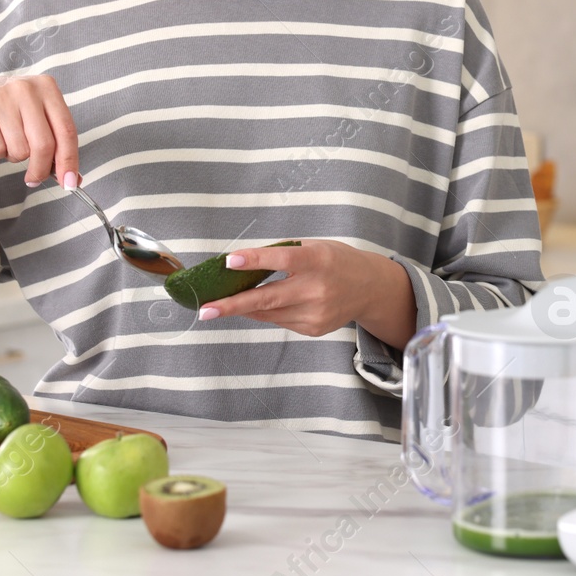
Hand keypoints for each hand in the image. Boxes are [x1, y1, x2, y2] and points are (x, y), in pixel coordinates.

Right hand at [0, 73, 81, 187]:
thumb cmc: (13, 111)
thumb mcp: (38, 117)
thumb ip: (58, 144)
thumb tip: (73, 179)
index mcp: (47, 87)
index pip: (66, 130)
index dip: (69, 161)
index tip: (70, 183)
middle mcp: (25, 89)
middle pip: (44, 144)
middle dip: (41, 170)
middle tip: (34, 180)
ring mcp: (0, 98)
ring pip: (20, 150)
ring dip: (16, 156)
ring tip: (9, 141)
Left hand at [201, 239, 416, 348]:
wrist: (370, 288)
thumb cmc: (336, 261)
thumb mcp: (314, 246)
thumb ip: (283, 255)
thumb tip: (242, 266)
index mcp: (317, 260)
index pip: (282, 259)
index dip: (255, 260)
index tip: (229, 261)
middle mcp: (317, 289)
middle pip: (267, 298)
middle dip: (231, 305)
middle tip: (205, 309)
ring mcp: (315, 313)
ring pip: (268, 312)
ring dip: (243, 307)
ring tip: (220, 304)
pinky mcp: (313, 328)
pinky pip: (279, 320)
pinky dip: (266, 311)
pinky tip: (265, 303)